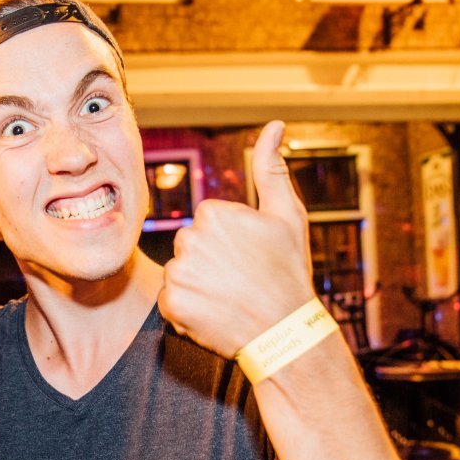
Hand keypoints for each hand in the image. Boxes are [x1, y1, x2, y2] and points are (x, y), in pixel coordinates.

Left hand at [158, 121, 316, 357]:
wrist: (286, 333)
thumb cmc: (290, 273)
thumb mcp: (288, 216)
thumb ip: (272, 169)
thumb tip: (275, 125)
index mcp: (213, 214)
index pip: (208, 225)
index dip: (230, 245)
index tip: (251, 260)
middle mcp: (189, 239)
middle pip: (190, 248)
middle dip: (210, 263)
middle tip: (241, 281)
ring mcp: (178, 273)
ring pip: (180, 274)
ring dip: (199, 286)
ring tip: (229, 298)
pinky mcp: (169, 304)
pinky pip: (171, 302)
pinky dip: (188, 310)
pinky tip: (215, 314)